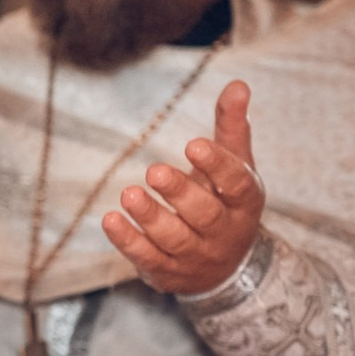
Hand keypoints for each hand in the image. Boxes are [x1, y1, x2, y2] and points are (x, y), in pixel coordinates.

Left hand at [101, 81, 265, 294]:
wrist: (226, 266)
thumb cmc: (225, 201)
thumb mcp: (235, 165)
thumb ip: (231, 126)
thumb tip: (237, 83)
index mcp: (243, 202)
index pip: (236, 184)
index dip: (216, 166)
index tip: (193, 145)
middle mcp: (224, 232)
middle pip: (204, 214)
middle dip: (179, 192)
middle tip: (154, 170)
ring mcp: (196, 256)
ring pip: (175, 239)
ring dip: (151, 217)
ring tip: (129, 194)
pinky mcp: (168, 272)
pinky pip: (148, 258)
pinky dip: (128, 241)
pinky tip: (111, 220)